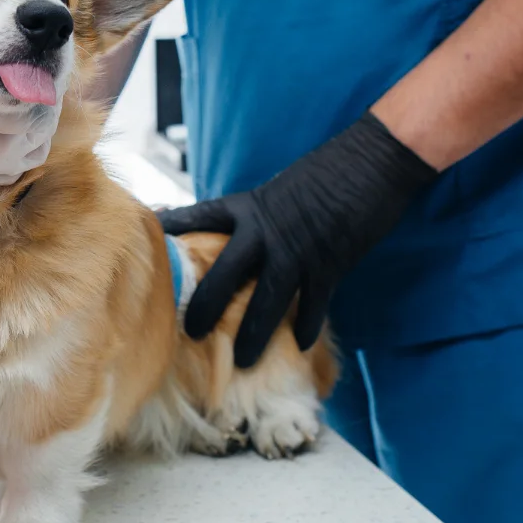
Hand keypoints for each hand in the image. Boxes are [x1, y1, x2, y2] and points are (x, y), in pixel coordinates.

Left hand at [158, 113, 436, 366]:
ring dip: (253, 334)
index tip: (149, 241)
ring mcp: (298, 249)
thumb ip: (259, 215)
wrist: (373, 160)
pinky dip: (306, 326)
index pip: (200, 217)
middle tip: (189, 332)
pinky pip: (314, 304)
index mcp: (250, 206)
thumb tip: (241, 237)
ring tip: (242, 361)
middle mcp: (267, 230)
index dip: (173, 230)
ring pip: (267, 300)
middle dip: (205, 305)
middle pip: (225, 273)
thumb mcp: (282, 189)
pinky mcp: (331, 263)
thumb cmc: (329, 172)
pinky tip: (297, 344)